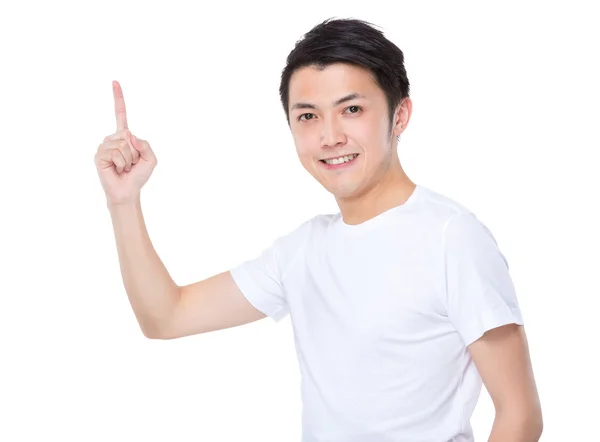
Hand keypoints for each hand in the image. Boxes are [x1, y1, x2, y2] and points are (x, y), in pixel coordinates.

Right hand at [94, 80, 157, 205]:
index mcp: (125, 136)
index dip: (118, 98)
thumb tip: (129, 136)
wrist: (128, 191)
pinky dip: (121, 163)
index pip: (121, 114)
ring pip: (123, 145)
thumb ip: (146, 145)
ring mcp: (105, 146)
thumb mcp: (151, 159)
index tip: (114, 81)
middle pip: (128, 135)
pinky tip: (117, 169)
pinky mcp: (99, 155)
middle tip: (130, 164)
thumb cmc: (138, 175)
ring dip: (128, 159)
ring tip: (124, 167)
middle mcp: (113, 138)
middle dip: (135, 152)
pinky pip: (115, 153)